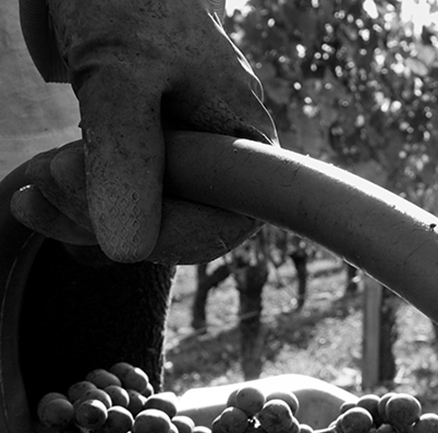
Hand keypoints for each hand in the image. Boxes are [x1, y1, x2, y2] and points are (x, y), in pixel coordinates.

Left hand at [11, 0, 277, 263]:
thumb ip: (126, 159)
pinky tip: (41, 188)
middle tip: (46, 174)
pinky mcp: (151, 161)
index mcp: (246, 147)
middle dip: (104, 216)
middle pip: (177, 232)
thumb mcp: (120, 77)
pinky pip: (122, 204)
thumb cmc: (127, 3)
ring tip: (38, 178)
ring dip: (81, 213)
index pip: (217, 227)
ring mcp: (188, 164)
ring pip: (143, 224)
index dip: (161, 232)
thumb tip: (128, 250)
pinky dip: (79, 203)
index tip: (91, 194)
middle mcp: (226, 164)